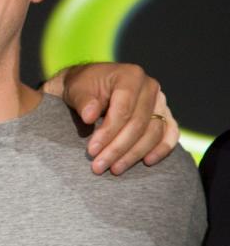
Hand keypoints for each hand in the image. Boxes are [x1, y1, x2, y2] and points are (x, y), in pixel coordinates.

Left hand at [41, 63, 178, 174]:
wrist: (90, 85)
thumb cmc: (82, 87)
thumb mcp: (76, 89)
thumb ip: (83, 101)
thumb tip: (89, 116)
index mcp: (130, 76)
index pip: (123, 110)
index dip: (108, 133)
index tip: (92, 151)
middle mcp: (150, 87)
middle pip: (138, 124)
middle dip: (118, 148)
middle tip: (99, 166)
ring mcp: (160, 101)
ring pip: (153, 132)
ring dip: (134, 154)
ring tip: (114, 169)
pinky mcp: (164, 114)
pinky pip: (170, 133)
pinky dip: (161, 149)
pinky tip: (147, 161)